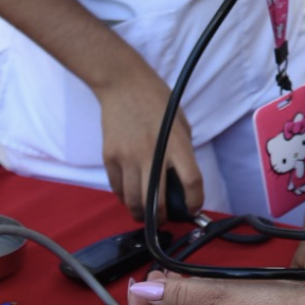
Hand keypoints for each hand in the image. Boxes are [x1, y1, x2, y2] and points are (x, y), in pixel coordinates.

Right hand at [94, 74, 202, 221]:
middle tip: (164, 220)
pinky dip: (124, 199)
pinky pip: (117, 188)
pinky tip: (130, 198)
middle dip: (163, 218)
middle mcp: (152, 152)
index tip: (193, 208)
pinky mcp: (110, 156)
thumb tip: (183, 182)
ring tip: (146, 216)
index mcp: (176, 143)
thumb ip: (182, 152)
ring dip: (141, 215)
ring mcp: (128, 156)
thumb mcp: (180, 124)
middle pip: (157, 201)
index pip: (191, 181)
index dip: (194, 201)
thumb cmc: (157, 102)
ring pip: (134, 201)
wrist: (123, 84)